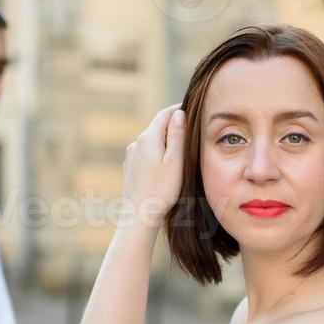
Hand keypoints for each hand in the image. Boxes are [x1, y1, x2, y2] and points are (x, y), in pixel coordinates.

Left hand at [121, 104, 184, 228]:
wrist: (139, 215)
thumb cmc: (161, 190)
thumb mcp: (176, 160)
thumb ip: (177, 135)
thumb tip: (179, 113)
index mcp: (148, 138)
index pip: (164, 114)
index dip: (178, 109)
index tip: (192, 108)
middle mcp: (136, 143)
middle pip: (157, 127)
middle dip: (173, 125)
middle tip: (191, 126)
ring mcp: (131, 156)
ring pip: (152, 141)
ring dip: (165, 140)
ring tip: (181, 147)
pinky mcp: (130, 168)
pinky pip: (146, 153)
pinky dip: (158, 153)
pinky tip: (166, 164)